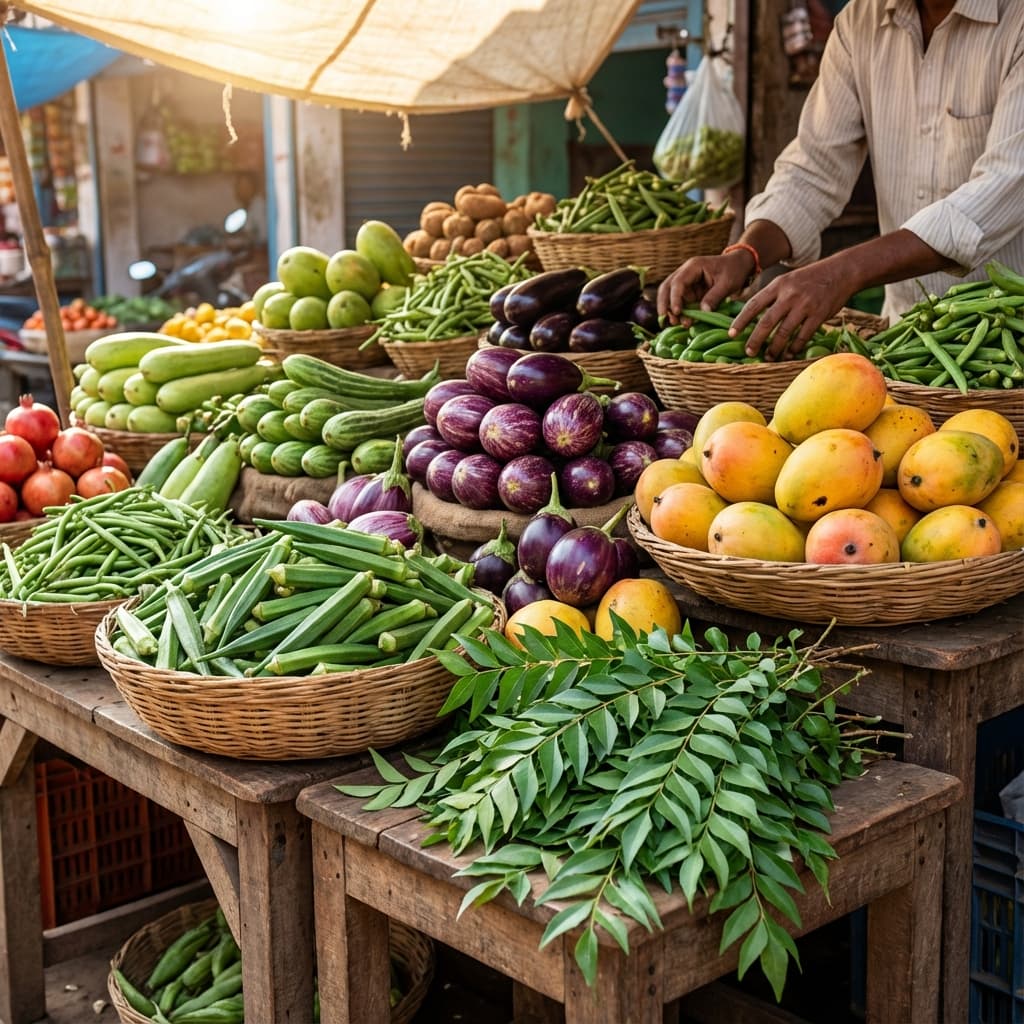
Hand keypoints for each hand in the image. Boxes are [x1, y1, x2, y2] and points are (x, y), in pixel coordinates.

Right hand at [657, 250, 753, 322]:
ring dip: (671, 310)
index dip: (674, 298)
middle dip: (664, 304)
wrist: (739, 265)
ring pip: (670, 297)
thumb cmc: (734, 270)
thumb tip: (703, 312)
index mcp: (693, 266)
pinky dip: (680, 313)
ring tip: (678, 323)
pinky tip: (683, 322)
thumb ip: (714, 297)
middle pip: (667, 288)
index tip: (677, 312)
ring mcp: (686, 283)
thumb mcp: (727, 283)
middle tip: (665, 319)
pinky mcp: (690, 292)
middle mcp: (685, 273)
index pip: (677, 282)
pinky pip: (681, 303)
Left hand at [731, 261, 849, 359]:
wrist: (841, 271)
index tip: (731, 334)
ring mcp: (805, 305)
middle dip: (755, 340)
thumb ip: (772, 296)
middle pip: (766, 322)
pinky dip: (794, 347)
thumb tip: (752, 316)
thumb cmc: (810, 279)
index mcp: (778, 285)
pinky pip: (803, 336)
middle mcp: (789, 295)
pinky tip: (788, 354)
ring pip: (784, 332)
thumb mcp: (787, 280)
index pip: (754, 304)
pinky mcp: (819, 315)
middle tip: (749, 352)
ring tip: (769, 357)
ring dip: (775, 348)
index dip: (741, 321)